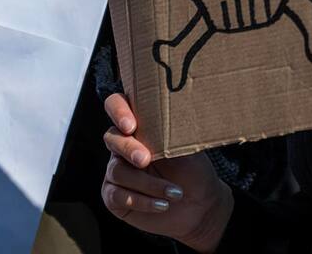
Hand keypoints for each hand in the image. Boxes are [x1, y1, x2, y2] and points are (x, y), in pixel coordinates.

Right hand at [101, 93, 232, 252]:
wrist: (199, 206)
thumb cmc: (193, 170)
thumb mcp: (185, 146)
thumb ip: (168, 130)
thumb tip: (166, 114)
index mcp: (138, 126)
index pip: (117, 105)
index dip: (118, 111)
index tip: (130, 126)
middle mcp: (123, 145)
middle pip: (111, 138)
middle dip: (128, 148)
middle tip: (145, 160)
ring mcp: (116, 170)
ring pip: (117, 171)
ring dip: (147, 183)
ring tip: (175, 192)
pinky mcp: (113, 196)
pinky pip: (117, 196)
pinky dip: (142, 201)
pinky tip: (162, 205)